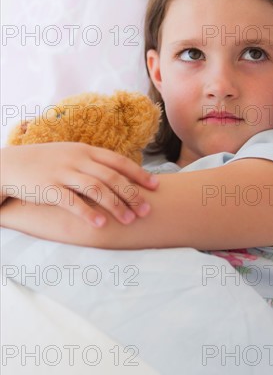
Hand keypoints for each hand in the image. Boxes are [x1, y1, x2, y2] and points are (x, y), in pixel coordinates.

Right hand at [0, 142, 158, 226]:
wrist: (9, 165)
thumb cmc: (45, 162)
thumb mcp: (71, 155)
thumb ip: (93, 163)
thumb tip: (120, 176)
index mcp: (86, 150)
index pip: (118, 161)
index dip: (139, 174)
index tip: (155, 186)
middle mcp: (77, 159)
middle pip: (112, 177)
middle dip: (132, 194)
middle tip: (146, 210)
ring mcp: (63, 172)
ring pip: (96, 189)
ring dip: (116, 205)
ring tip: (129, 220)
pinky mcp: (48, 188)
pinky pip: (72, 202)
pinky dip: (88, 213)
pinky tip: (101, 224)